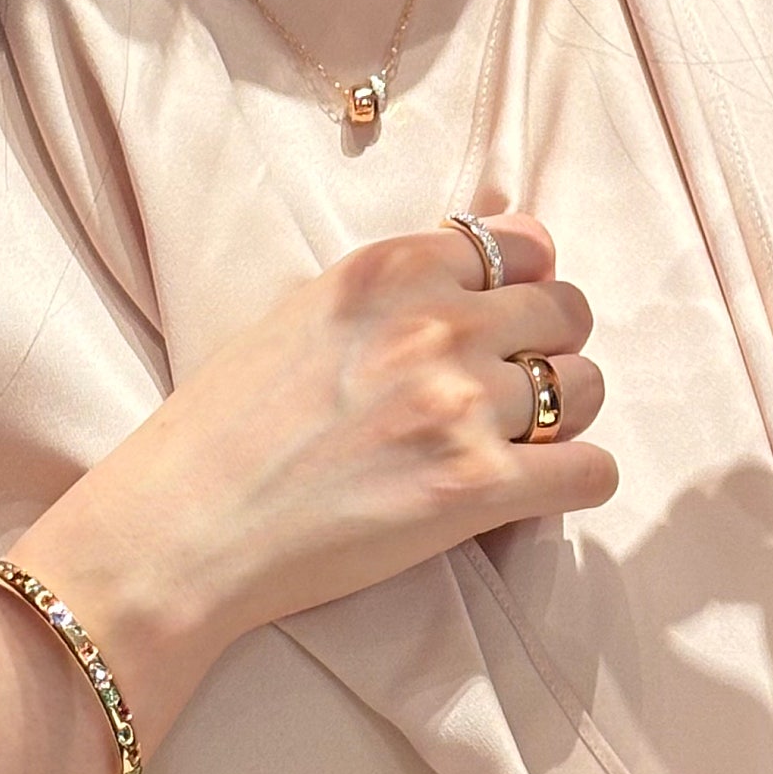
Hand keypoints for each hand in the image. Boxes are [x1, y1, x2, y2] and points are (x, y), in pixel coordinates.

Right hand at [53, 214, 614, 649]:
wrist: (180, 529)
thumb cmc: (221, 433)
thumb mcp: (302, 316)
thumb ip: (391, 292)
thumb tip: (476, 269)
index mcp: (389, 270)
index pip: (522, 244)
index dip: (527, 283)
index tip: (510, 319)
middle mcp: (435, 324)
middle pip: (566, 312)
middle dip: (551, 350)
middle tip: (511, 395)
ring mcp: (460, 405)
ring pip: (588, 388)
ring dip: (567, 418)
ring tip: (518, 448)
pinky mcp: (476, 489)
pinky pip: (591, 472)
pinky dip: (578, 483)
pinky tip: (536, 495)